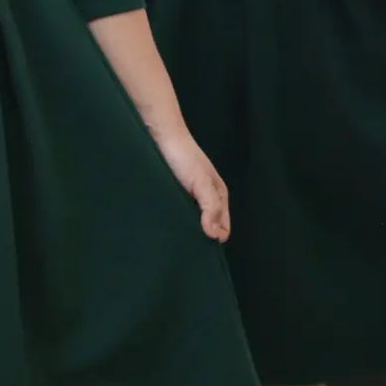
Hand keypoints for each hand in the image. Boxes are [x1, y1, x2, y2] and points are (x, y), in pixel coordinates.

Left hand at [150, 121, 229, 240]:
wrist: (161, 136)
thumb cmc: (183, 157)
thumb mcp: (201, 183)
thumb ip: (210, 208)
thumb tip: (215, 236)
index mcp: (219, 195)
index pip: (223, 228)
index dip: (215, 239)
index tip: (200, 249)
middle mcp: (206, 198)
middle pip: (209, 227)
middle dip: (202, 237)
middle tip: (188, 248)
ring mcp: (190, 196)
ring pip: (193, 221)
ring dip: (188, 230)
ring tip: (176, 239)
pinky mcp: (174, 194)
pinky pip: (179, 214)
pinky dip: (176, 221)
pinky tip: (167, 226)